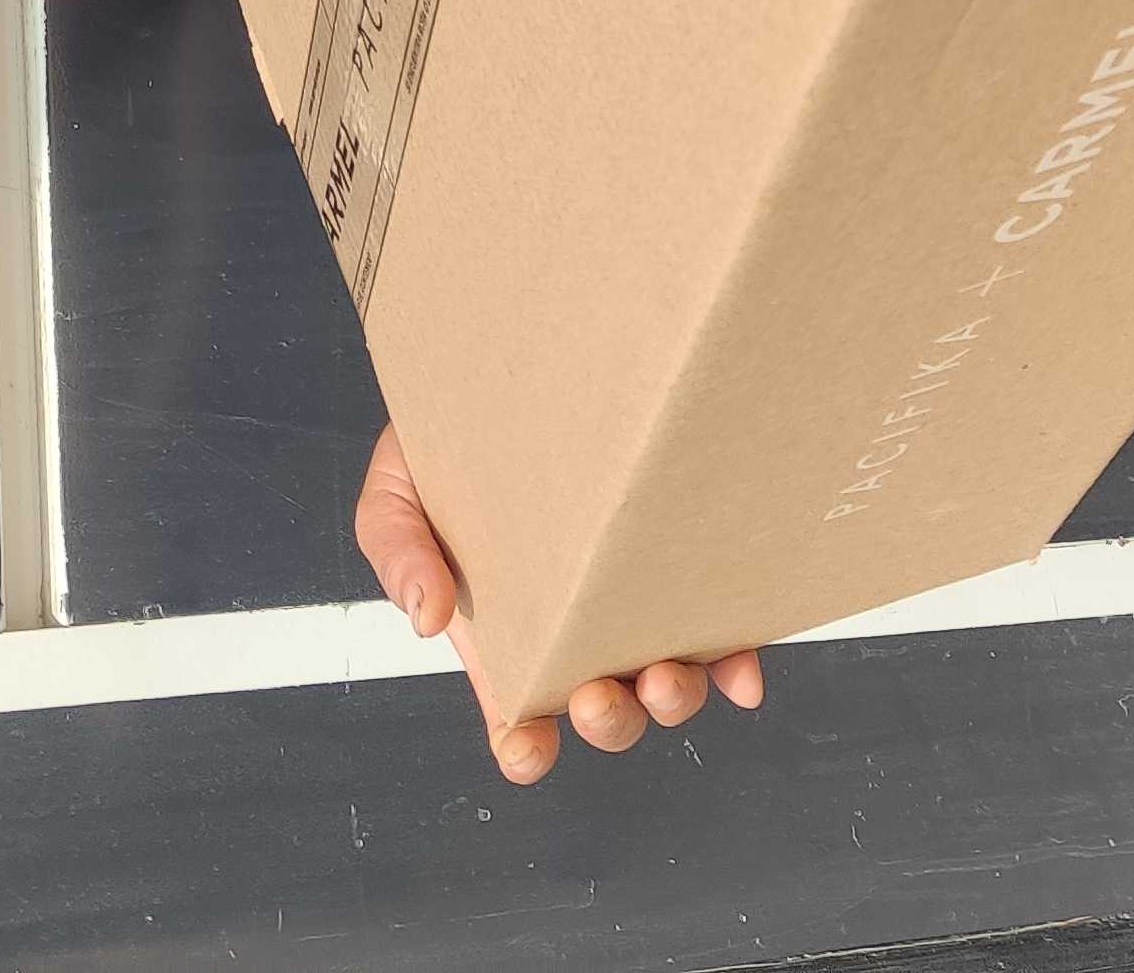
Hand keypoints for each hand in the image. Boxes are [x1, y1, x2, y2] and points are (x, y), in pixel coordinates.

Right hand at [352, 421, 768, 784]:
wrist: (499, 386)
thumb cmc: (440, 457)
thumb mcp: (392, 502)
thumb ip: (397, 555)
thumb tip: (426, 616)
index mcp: (507, 643)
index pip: (519, 721)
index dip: (525, 747)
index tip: (526, 746)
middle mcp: (578, 639)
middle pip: (604, 712)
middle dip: (607, 721)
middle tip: (595, 696)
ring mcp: (634, 610)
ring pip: (666, 686)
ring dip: (672, 700)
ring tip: (664, 677)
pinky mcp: (683, 570)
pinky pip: (722, 637)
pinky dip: (736, 666)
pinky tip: (740, 672)